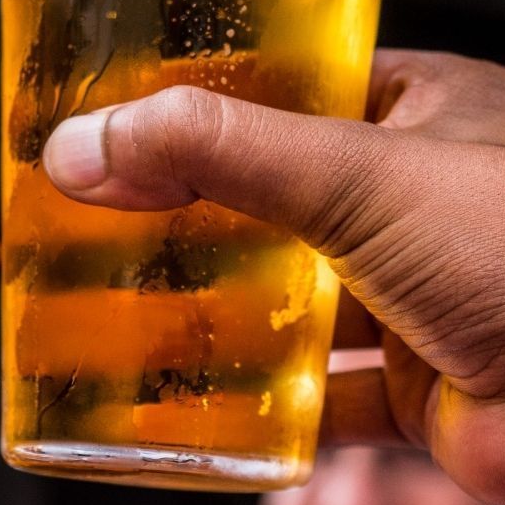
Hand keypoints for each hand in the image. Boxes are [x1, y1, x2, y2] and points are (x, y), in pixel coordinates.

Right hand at [43, 51, 504, 504]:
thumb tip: (89, 145)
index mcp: (415, 115)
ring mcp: (413, 299)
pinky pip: (316, 398)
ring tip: (117, 317)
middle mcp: (412, 204)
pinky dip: (258, 409)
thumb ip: (219, 154)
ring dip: (214, 320)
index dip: (197, 110)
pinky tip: (195, 409)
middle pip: (271, 208)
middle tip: (95, 227)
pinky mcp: (416, 391)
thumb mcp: (359, 174)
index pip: (283, 95)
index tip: (113, 127)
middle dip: (190, 226)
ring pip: (289, 308)